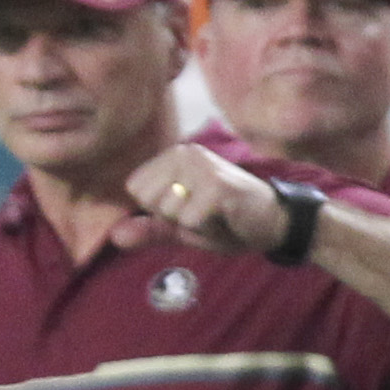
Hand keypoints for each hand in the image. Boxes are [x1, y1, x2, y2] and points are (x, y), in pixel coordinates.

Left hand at [123, 140, 289, 252]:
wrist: (274, 223)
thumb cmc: (225, 221)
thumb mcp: (181, 227)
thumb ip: (148, 229)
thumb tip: (115, 236)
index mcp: (173, 156)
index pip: (136, 191)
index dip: (160, 210)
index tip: (189, 207)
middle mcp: (186, 153)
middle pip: (149, 201)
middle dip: (174, 218)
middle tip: (204, 212)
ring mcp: (202, 167)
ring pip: (168, 212)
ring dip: (193, 224)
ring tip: (216, 214)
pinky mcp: (217, 186)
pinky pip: (189, 221)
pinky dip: (206, 229)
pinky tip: (225, 219)